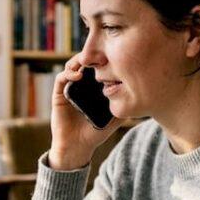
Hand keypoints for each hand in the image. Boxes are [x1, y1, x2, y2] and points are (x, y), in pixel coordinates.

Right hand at [47, 55, 125, 170]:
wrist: (77, 147)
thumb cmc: (95, 133)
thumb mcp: (115, 117)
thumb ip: (124, 105)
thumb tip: (140, 93)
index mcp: (93, 88)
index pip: (97, 67)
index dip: (103, 59)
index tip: (113, 55)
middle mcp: (81, 85)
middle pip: (85, 62)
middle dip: (92, 55)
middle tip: (101, 53)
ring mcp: (69, 88)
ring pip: (72, 66)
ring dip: (79, 60)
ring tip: (89, 61)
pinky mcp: (59, 94)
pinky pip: (61, 78)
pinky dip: (69, 73)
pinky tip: (78, 76)